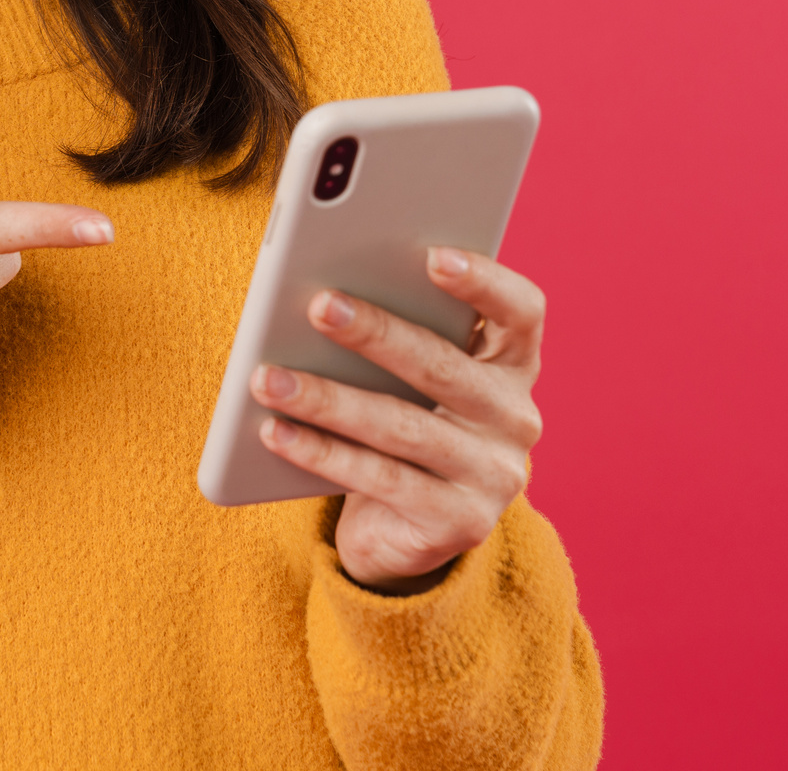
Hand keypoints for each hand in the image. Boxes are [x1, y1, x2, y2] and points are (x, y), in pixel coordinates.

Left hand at [249, 247, 545, 593]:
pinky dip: (320, 452)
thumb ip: (397, 331)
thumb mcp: (408, 376)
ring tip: (267, 378)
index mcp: (512, 364)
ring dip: (327, 398)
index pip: (520, 312)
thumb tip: (327, 295)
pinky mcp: (459, 522)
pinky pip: (379, 478)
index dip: (484, 281)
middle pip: (444, 365)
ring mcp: (493, 475)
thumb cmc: (400, 420)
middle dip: (376, 332)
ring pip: (401, 425)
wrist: (405, 531)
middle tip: (319, 305)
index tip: (432, 255)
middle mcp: (515, 417)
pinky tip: (274, 431)